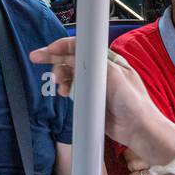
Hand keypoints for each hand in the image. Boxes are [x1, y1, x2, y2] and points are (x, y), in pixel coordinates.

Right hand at [30, 38, 174, 158]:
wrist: (137, 129)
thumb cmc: (133, 102)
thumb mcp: (114, 75)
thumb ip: (93, 62)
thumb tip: (73, 53)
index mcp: (108, 61)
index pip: (82, 47)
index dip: (64, 45)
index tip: (49, 49)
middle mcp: (99, 71)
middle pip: (71, 58)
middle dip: (54, 58)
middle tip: (36, 58)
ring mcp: (93, 85)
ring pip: (69, 74)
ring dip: (60, 76)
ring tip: (59, 84)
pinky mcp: (88, 99)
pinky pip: (71, 89)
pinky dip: (64, 89)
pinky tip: (63, 93)